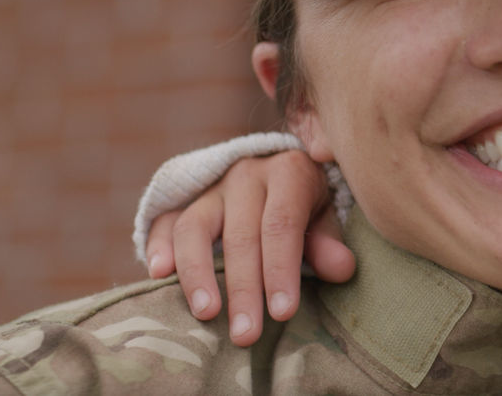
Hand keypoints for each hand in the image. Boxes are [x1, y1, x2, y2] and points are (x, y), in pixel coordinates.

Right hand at [144, 149, 356, 345]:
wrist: (277, 168)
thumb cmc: (305, 203)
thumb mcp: (324, 215)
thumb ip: (328, 242)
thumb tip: (341, 269)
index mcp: (288, 173)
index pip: (282, 225)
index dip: (281, 269)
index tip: (283, 312)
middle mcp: (246, 176)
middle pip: (240, 235)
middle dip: (244, 288)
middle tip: (247, 333)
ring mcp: (211, 188)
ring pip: (194, 227)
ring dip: (198, 273)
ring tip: (206, 313)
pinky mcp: (184, 201)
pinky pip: (165, 222)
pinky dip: (159, 246)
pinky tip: (160, 274)